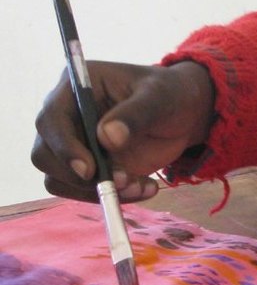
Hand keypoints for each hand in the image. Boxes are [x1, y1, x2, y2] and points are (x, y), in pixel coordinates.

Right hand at [32, 60, 214, 202]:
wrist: (183, 114)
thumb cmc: (169, 95)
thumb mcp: (160, 97)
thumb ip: (135, 114)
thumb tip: (107, 138)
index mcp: (75, 88)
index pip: (51, 120)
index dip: (63, 147)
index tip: (89, 170)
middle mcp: (65, 117)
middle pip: (45, 155)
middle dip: (80, 177)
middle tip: (123, 182)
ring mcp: (74, 145)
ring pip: (61, 179)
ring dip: (98, 191)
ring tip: (142, 186)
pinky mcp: (89, 168)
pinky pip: (84, 191)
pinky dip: (113, 196)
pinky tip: (145, 188)